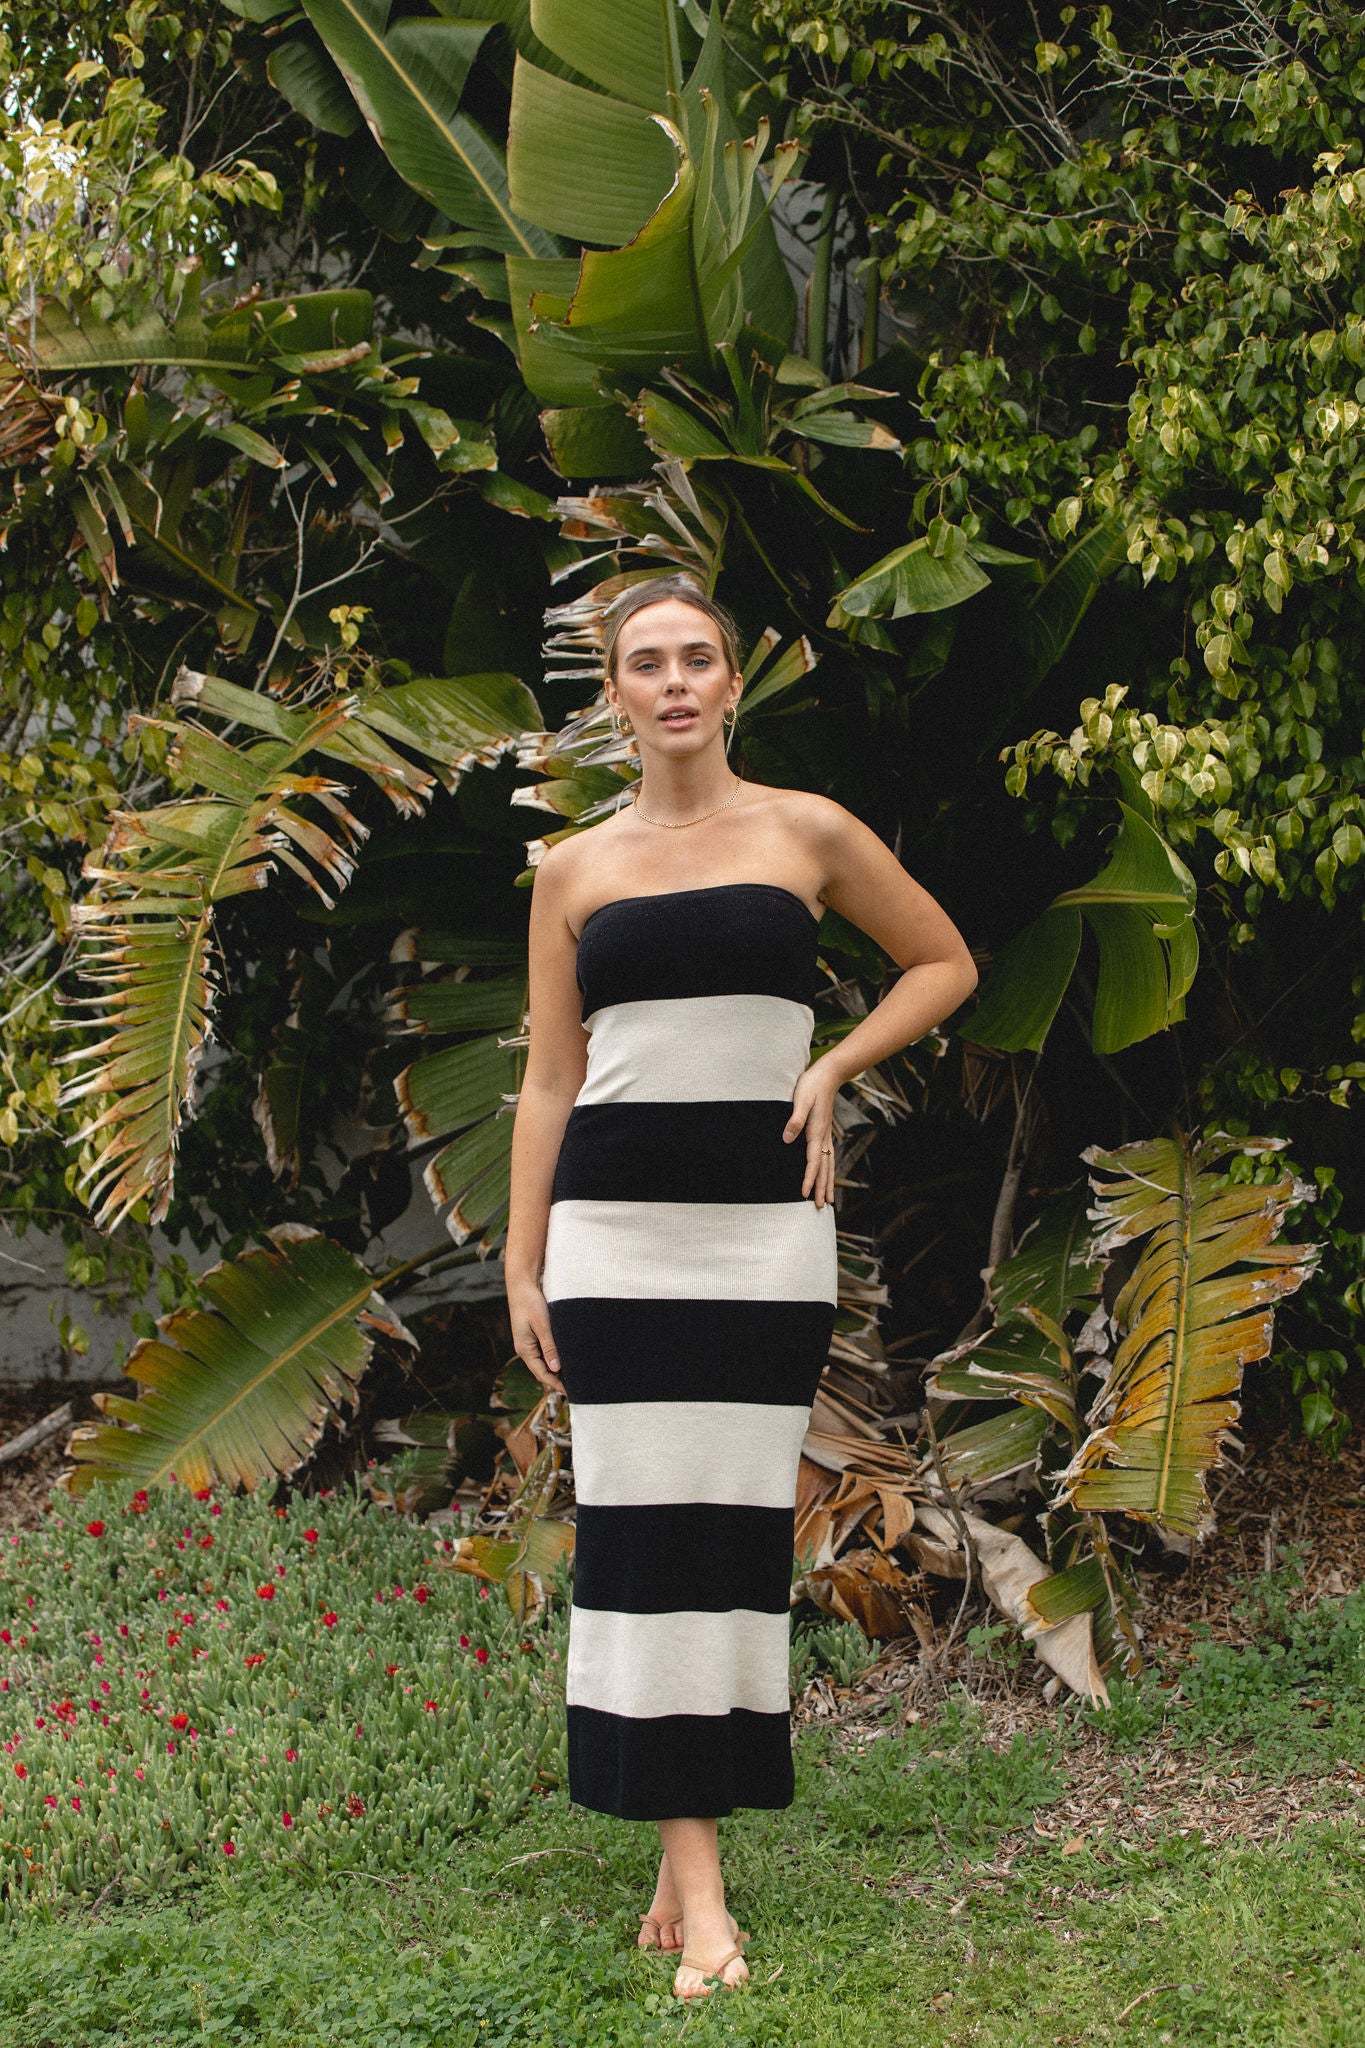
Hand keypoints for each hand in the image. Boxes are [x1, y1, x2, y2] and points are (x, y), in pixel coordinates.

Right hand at [508, 1280, 565, 1397]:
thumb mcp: (542, 1324)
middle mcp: (525, 1348)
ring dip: (557, 1368)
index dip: (555, 1384)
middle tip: (576, 1387)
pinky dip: (555, 1357)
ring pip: (544, 1361)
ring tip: (574, 1375)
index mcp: (524, 1349)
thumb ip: (549, 1346)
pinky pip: (544, 1352)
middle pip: (542, 1370)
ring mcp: (529, 1342)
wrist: (522, 1284)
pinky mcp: (533, 1335)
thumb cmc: (530, 1302)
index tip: (570, 1391)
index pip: (541, 1373)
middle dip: (557, 1379)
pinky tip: (567, 1358)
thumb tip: (556, 1368)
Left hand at [782, 1055, 840, 1209]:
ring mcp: (826, 1134)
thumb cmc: (812, 1085)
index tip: (804, 1194)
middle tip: (822, 1207)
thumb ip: (794, 1120)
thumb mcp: (800, 1099)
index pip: (813, 1161)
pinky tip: (828, 1176)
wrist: (829, 1074)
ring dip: (828, 1182)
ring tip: (828, 1199)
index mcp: (816, 1131)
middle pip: (824, 1168)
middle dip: (822, 1188)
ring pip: (829, 1164)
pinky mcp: (825, 1131)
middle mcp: (823, 1136)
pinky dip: (829, 1170)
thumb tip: (787, 1139)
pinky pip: (828, 1156)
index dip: (808, 1179)